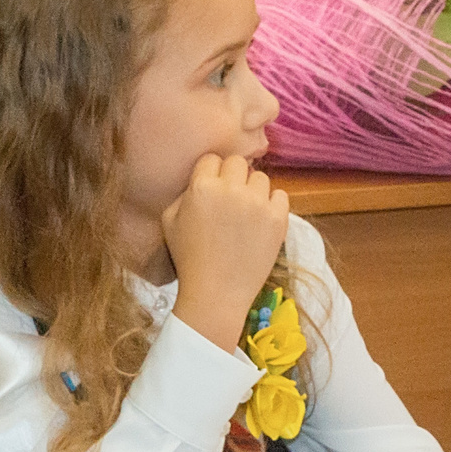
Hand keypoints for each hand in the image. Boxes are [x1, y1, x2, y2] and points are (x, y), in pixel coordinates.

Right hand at [163, 154, 288, 349]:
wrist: (216, 292)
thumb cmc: (188, 257)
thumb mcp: (170, 219)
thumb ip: (185, 192)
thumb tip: (203, 178)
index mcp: (202, 186)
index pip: (212, 159)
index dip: (211, 173)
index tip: (213, 189)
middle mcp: (231, 189)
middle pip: (238, 162)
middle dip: (233, 177)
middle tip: (231, 198)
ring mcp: (258, 203)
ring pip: (260, 177)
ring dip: (253, 189)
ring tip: (246, 211)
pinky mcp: (278, 219)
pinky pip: (281, 195)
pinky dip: (273, 204)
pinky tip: (262, 219)